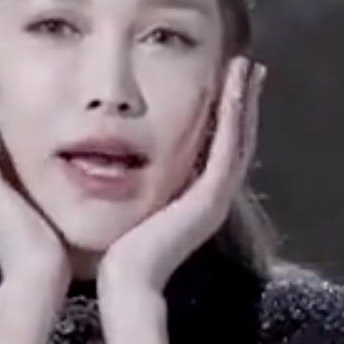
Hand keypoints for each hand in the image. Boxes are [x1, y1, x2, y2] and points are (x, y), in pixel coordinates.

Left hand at [98, 56, 265, 297]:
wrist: (121, 279)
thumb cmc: (112, 241)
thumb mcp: (121, 195)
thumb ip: (122, 170)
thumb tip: (96, 143)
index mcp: (190, 195)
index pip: (214, 145)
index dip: (221, 111)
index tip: (221, 77)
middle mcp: (209, 195)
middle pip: (235, 138)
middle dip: (241, 100)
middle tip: (246, 64)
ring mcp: (215, 197)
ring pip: (239, 139)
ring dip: (245, 101)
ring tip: (247, 66)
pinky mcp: (212, 198)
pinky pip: (229, 149)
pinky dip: (235, 116)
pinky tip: (236, 86)